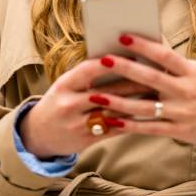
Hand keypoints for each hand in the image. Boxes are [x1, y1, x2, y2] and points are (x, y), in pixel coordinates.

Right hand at [19, 57, 154, 157]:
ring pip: (114, 111)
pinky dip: (132, 121)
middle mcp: (69, 105)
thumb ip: (87, 76)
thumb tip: (120, 60)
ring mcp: (78, 124)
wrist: (38, 134)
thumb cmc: (58, 102)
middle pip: (107, 92)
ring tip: (157, 93)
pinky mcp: (86, 140)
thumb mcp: (65, 86)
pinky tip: (148, 114)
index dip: (111, 63)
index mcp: (64, 85)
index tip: (132, 55)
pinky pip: (114, 129)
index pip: (88, 70)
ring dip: (138, 103)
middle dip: (134, 83)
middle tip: (156, 75)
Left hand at [90, 33, 195, 146]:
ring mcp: (182, 113)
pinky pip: (150, 128)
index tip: (124, 36)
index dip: (144, 46)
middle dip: (125, 69)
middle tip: (103, 60)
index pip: (165, 55)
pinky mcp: (179, 131)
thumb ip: (174, 65)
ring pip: (145, 107)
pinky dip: (130, 125)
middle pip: (151, 79)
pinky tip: (112, 121)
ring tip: (96, 96)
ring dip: (118, 102)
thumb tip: (147, 47)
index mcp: (192, 72)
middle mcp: (186, 91)